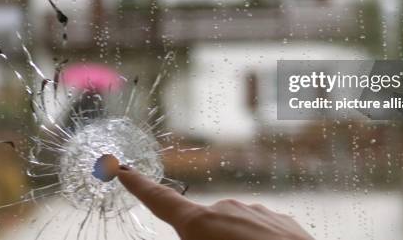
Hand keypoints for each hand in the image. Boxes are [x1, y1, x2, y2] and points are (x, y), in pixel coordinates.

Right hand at [116, 166, 314, 239]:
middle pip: (202, 226)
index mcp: (199, 223)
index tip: (122, 169)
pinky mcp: (281, 220)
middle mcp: (225, 209)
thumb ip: (187, 238)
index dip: (138, 186)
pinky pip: (259, 233)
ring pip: (234, 232)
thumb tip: (186, 231)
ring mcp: (256, 211)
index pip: (160, 200)